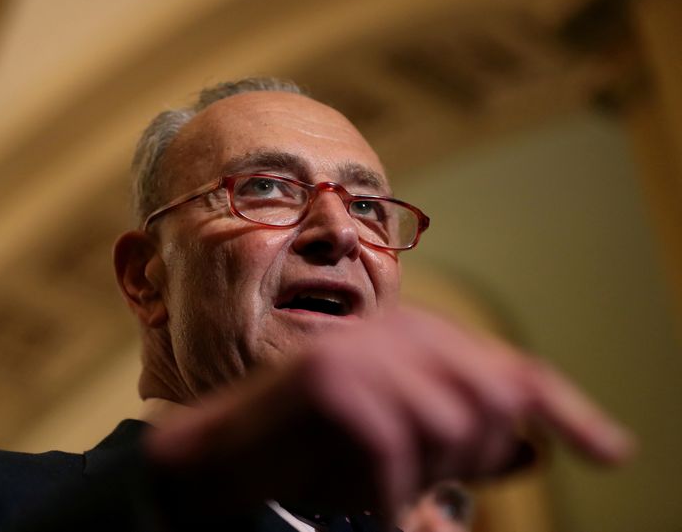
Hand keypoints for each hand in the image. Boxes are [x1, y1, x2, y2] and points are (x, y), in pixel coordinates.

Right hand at [144, 307, 633, 520]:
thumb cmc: (313, 453)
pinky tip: (363, 505)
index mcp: (416, 336)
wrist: (222, 456)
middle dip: (474, 455)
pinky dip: (385, 501)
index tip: (613, 451)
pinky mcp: (329, 382)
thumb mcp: (405, 443)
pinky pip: (395, 458)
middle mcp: (395, 330)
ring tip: (376, 478)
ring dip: (420, 477)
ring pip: (450, 429)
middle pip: (495, 399)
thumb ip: (463, 435)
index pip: (514, 371)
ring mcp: (361, 350)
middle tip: (431, 477)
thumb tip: (532, 445)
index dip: (570, 413)